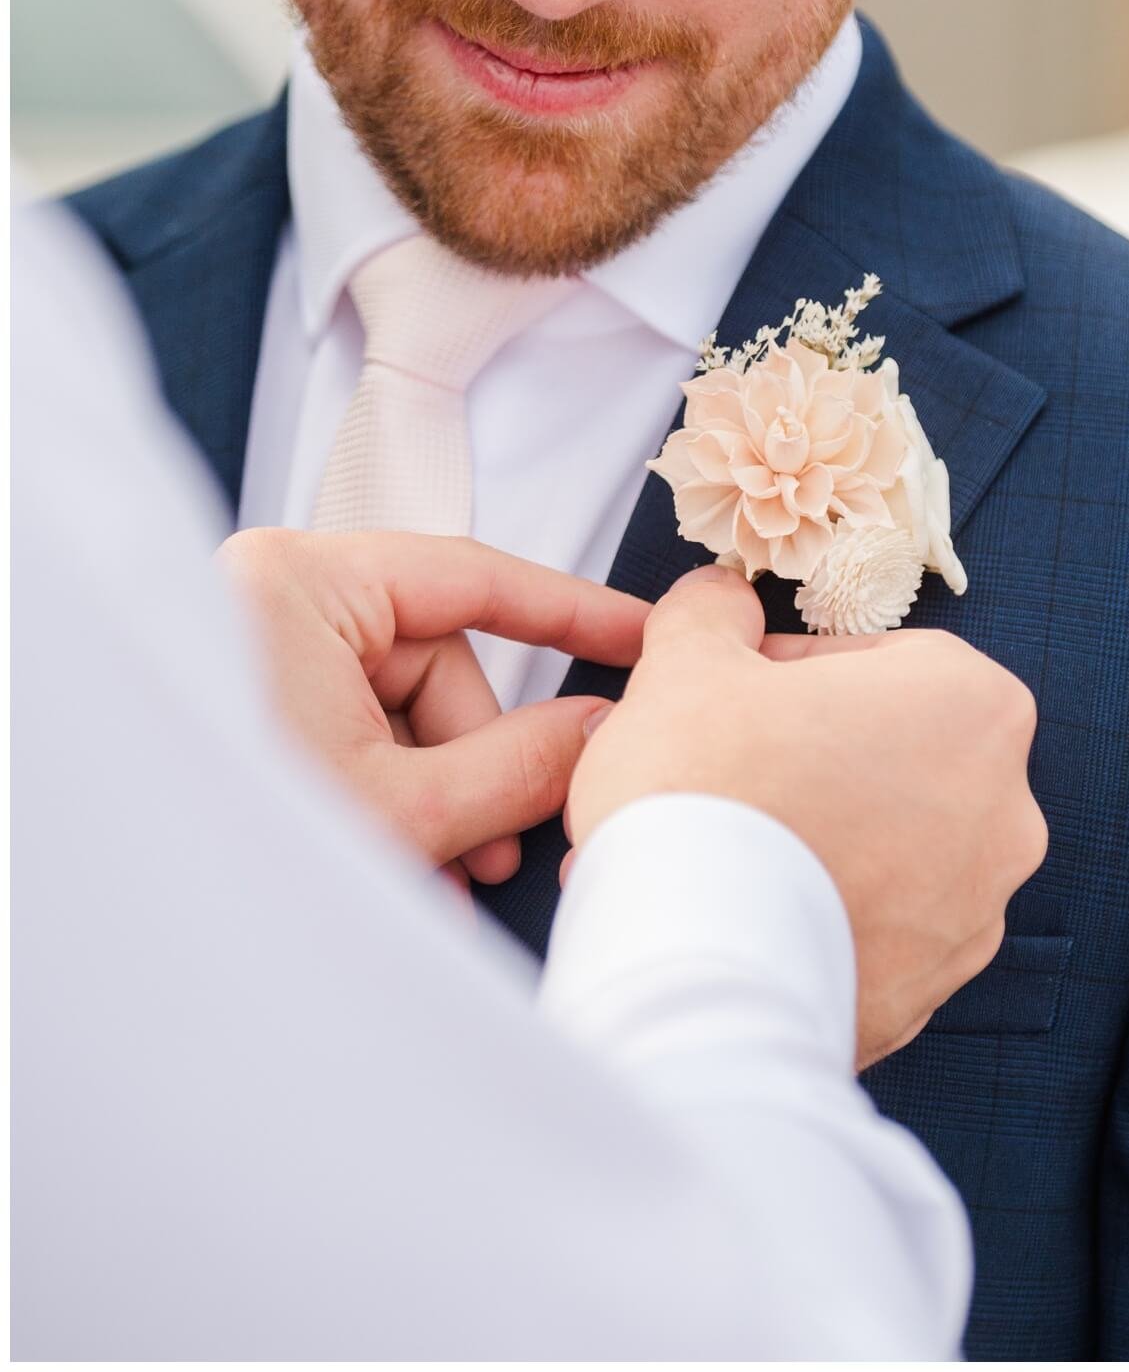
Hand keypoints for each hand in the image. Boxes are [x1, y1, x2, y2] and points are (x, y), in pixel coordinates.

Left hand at [218, 529, 645, 881]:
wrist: (125, 914)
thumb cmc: (231, 841)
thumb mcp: (406, 805)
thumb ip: (524, 762)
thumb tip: (604, 729)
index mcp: (302, 584)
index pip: (473, 577)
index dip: (571, 612)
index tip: (639, 633)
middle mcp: (274, 602)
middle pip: (438, 666)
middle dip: (475, 767)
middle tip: (499, 848)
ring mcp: (257, 654)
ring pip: (397, 716)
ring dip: (435, 806)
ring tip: (442, 886)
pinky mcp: (248, 705)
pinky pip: (353, 740)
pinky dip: (387, 807)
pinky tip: (405, 881)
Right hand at [565, 566, 1046, 1067]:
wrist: (690, 969)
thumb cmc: (703, 794)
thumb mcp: (688, 660)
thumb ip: (714, 612)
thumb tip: (720, 602)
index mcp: (972, 704)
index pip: (879, 660)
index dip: (791, 672)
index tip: (733, 693)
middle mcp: (1004, 810)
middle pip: (890, 755)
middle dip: (808, 758)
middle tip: (723, 769)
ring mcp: (976, 911)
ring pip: (886, 847)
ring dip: (817, 837)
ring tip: (726, 846)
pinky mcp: (935, 990)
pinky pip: (876, 928)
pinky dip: (822, 914)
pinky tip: (747, 909)